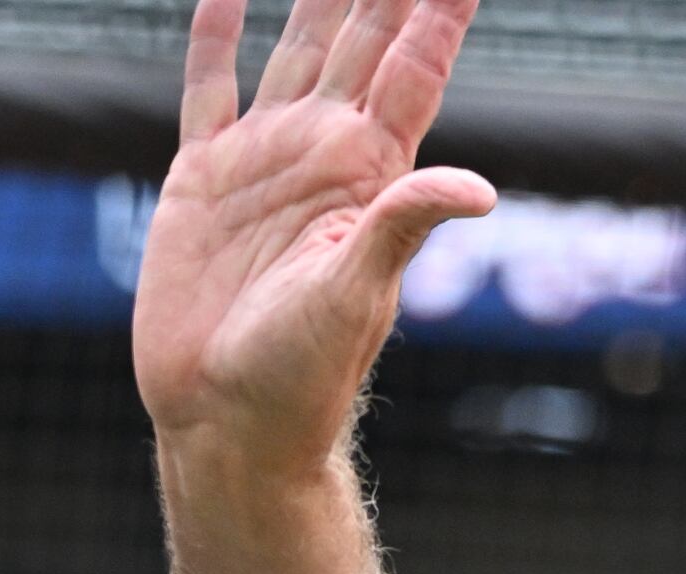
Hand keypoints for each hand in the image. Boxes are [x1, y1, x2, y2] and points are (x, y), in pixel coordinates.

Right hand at [134, 0, 496, 479]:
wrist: (225, 420)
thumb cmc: (301, 376)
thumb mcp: (357, 296)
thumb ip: (406, 227)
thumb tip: (482, 189)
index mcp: (370, 172)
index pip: (416, 67)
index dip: (440, 9)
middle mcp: (324, 151)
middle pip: (365, 38)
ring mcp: (264, 160)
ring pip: (296, 44)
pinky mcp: (202, 178)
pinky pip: (210, 87)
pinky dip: (215, 34)